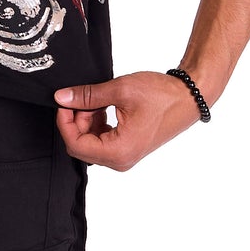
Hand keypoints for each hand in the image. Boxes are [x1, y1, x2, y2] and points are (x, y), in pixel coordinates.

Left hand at [54, 72, 204, 169]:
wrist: (188, 97)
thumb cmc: (162, 95)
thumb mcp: (120, 90)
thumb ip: (87, 96)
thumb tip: (62, 97)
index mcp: (118, 151)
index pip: (75, 145)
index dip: (65, 122)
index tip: (64, 103)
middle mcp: (120, 160)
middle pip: (81, 146)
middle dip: (76, 121)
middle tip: (82, 98)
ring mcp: (124, 157)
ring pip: (90, 143)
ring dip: (87, 121)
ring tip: (96, 100)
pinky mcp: (127, 149)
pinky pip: (101, 142)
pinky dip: (97, 124)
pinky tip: (103, 107)